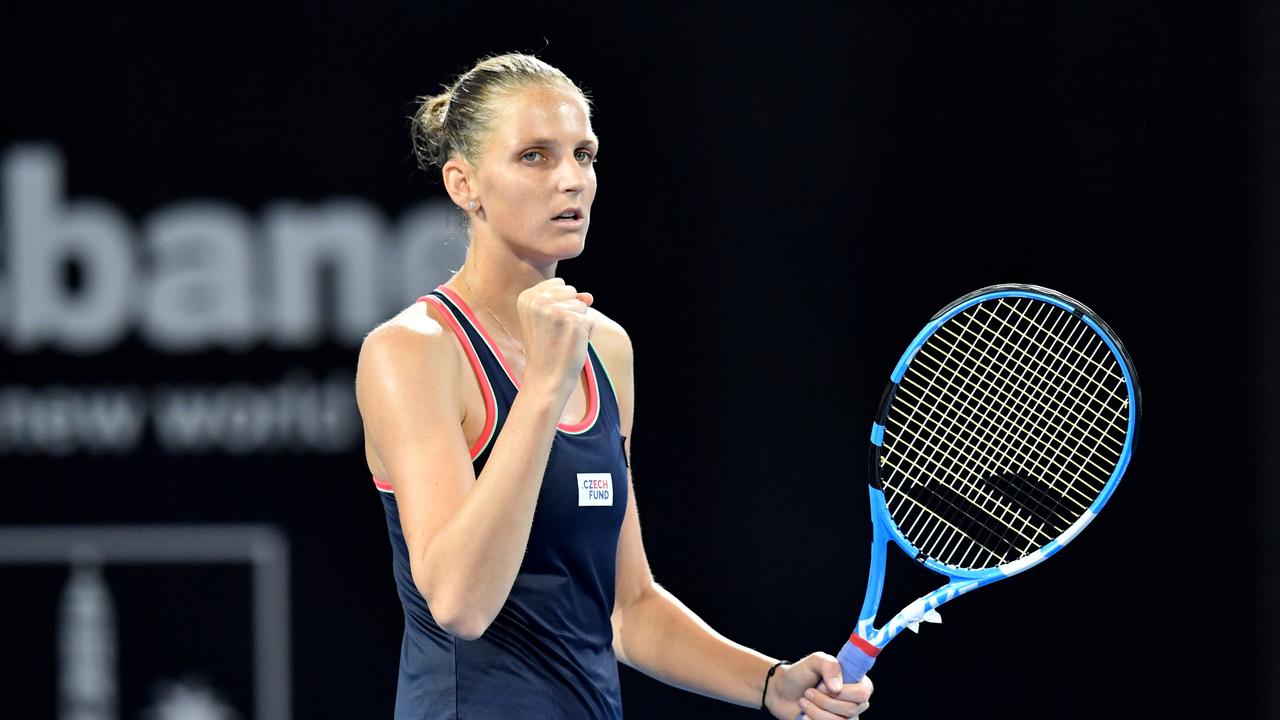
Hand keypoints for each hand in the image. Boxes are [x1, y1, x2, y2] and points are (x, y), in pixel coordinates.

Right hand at [516, 278, 594, 400]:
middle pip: (571, 291)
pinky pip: (591, 320)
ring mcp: (558, 310)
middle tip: (555, 333)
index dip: (559, 304)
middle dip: (569, 310)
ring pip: (582, 305)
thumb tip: (589, 296)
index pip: (558, 284)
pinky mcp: (575, 321)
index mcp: (526, 297)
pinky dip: (586, 333)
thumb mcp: (546, 319)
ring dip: (578, 322)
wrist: (545, 378)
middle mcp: (539, 300)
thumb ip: (566, 299)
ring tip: (562, 339)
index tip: (547, 324)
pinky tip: (571, 345)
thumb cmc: (546, 349)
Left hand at [765, 652, 871, 718]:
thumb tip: (837, 688)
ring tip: (803, 702)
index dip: (843, 692)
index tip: (822, 685)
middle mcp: (856, 702)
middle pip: (851, 710)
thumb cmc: (801, 674)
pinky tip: (805, 715)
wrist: (783, 693)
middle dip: (824, 701)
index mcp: (857, 682)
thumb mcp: (814, 661)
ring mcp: (846, 717)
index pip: (862, 693)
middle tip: (808, 692)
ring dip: (815, 711)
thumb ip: (829, 666)